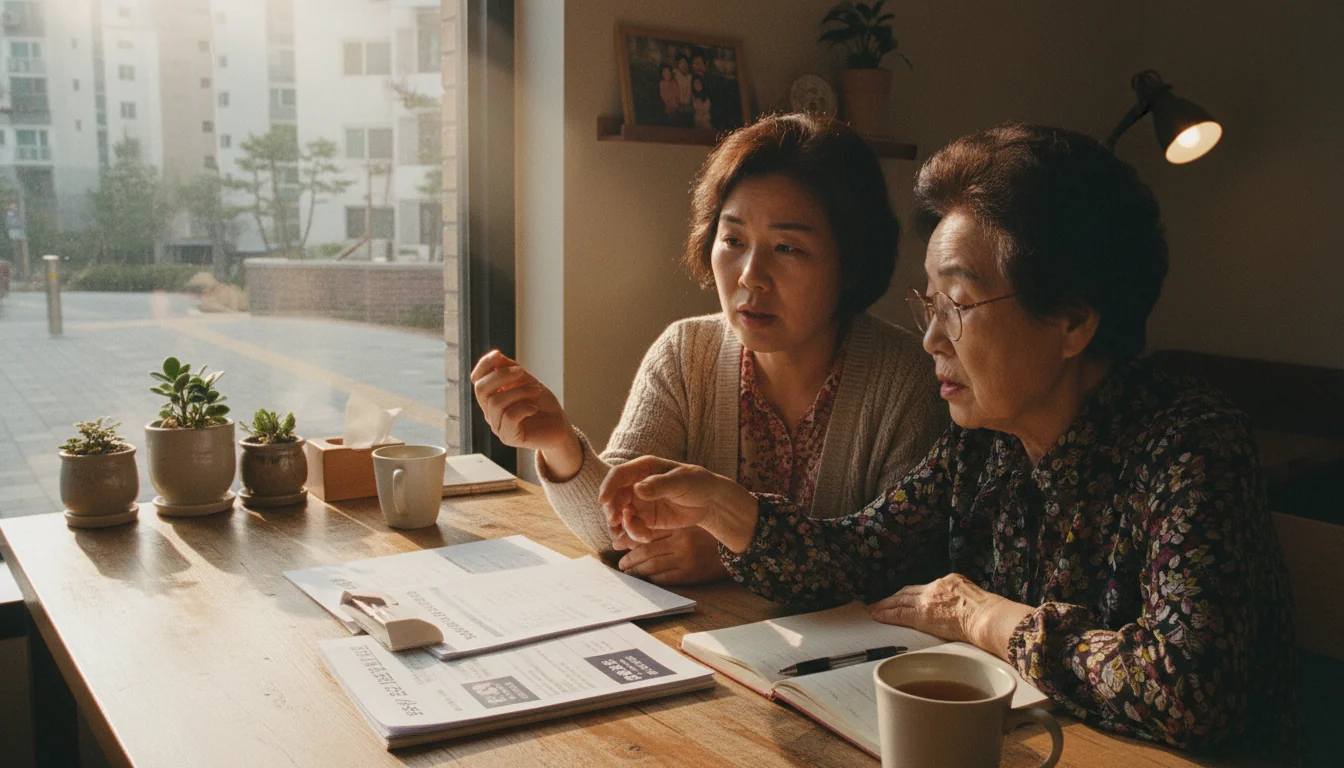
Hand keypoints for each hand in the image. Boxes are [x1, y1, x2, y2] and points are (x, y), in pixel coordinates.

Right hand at [470, 350, 580, 478]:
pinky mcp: (509, 438)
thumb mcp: (526, 381)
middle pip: (481, 389)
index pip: (476, 380)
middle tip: (522, 372)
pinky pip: (509, 417)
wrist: (559, 426)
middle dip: (502, 375)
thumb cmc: (542, 404)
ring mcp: (498, 426)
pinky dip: (524, 408)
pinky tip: (534, 409)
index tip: (499, 355)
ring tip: (537, 390)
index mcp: (491, 398)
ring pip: (496, 402)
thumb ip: (510, 368)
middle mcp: (490, 413)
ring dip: (519, 391)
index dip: (484, 365)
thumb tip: (495, 355)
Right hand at [597, 456, 758, 551]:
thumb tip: (637, 489)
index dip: (608, 486)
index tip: (603, 500)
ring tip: (642, 536)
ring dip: (623, 528)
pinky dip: (632, 536)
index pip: (618, 475)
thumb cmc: (696, 483)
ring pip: (619, 516)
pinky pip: (630, 529)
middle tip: (617, 522)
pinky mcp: (644, 519)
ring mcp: (639, 503)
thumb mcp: (680, 481)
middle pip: (614, 498)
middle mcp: (636, 485)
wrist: (709, 502)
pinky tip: (645, 539)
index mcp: (643, 469)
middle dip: (612, 511)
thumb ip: (659, 485)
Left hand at [616, 528, 729, 584]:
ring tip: (627, 572)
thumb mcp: (691, 523)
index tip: (617, 542)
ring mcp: (684, 560)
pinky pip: (665, 578)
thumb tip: (642, 531)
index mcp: (679, 526)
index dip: (630, 538)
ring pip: (652, 566)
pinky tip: (645, 579)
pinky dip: (652, 579)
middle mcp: (680, 542)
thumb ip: (671, 524)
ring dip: (637, 570)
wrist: (736, 549)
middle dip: (629, 557)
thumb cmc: (711, 534)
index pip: (648, 532)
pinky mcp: (690, 574)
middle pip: (646, 550)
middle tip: (620, 563)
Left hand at [867, 573, 1033, 661]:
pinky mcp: (922, 615)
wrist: (986, 616)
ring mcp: (927, 601)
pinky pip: (899, 614)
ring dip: (885, 605)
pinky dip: (886, 614)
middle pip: (908, 592)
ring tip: (873, 609)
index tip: (902, 597)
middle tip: (880, 602)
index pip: (924, 588)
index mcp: (949, 581)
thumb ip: (962, 599)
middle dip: (893, 598)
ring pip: (900, 602)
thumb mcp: (975, 597)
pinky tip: (877, 616)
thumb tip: (962, 608)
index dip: (911, 593)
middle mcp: (935, 587)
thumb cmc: (988, 613)